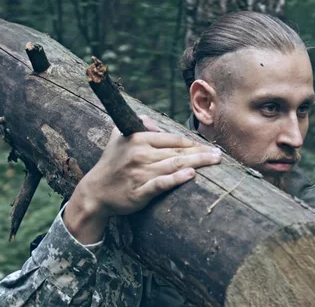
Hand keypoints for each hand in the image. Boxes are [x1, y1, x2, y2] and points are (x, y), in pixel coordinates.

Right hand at [64, 116, 220, 243]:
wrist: (95, 192)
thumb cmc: (112, 163)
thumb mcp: (118, 138)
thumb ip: (138, 125)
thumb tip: (155, 122)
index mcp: (138, 138)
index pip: (173, 139)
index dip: (193, 143)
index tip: (208, 147)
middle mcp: (140, 154)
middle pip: (178, 152)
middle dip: (201, 153)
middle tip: (219, 155)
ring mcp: (140, 173)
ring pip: (174, 165)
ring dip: (197, 163)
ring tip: (214, 161)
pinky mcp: (139, 191)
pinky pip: (161, 183)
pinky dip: (176, 178)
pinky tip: (191, 175)